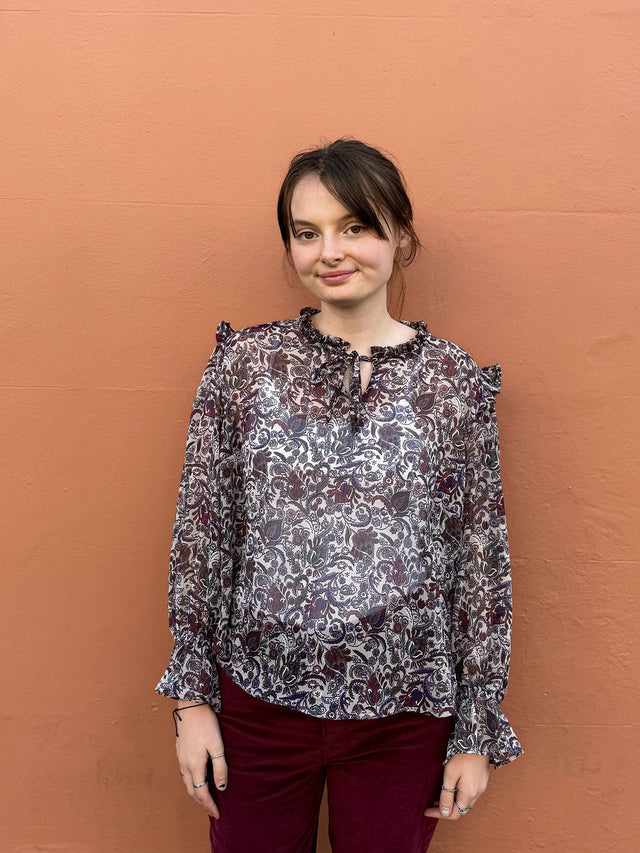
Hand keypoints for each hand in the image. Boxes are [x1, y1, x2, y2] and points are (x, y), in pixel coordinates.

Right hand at [175, 703, 227, 818]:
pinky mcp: (179, 750)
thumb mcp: (217, 746)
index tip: (217, 814)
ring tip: (206, 797)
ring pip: (187, 782)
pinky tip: (198, 778)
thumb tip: (221, 788)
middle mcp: (184, 764)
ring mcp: (180, 757)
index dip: (209, 805)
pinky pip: (184, 773)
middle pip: (192, 791)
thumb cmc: (206, 724)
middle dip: (202, 802)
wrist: (190, 705)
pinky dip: (192, 782)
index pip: (201, 793)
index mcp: (194, 765)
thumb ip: (220, 767)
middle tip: (212, 810)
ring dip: (196, 792)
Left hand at [424, 753, 488, 819]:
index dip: (439, 814)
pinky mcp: (482, 781)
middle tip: (432, 804)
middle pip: (461, 809)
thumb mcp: (450, 774)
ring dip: (453, 802)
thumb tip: (444, 813)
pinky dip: (460, 795)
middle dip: (446, 809)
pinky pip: (471, 794)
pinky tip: (453, 788)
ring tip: (440, 796)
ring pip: (466, 802)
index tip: (427, 811)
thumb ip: (446, 795)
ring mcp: (481, 787)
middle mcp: (477, 793)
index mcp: (469, 793)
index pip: (454, 813)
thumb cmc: (462, 756)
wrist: (477, 741)